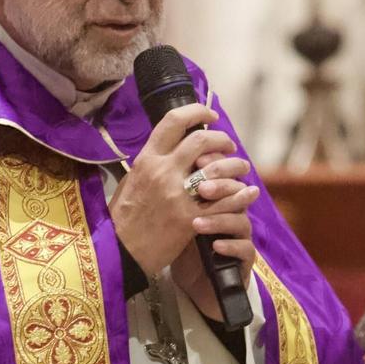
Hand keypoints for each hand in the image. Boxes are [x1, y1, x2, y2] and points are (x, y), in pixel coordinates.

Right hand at [108, 103, 251, 282]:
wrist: (119, 252)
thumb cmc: (123, 219)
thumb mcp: (130, 182)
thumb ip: (151, 164)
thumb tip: (169, 149)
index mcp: (147, 160)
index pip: (174, 121)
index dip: (197, 111)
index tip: (210, 116)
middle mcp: (162, 171)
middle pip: (201, 139)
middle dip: (222, 139)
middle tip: (229, 147)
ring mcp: (177, 194)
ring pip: (217, 168)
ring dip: (235, 165)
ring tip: (241, 168)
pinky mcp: (189, 218)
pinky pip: (223, 201)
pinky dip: (238, 195)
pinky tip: (245, 193)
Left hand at [170, 166, 258, 321]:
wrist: (191, 281)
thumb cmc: (180, 244)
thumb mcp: (172, 213)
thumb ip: (172, 189)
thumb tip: (160, 158)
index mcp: (218, 198)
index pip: (225, 171)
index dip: (216, 162)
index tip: (198, 159)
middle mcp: (233, 213)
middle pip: (238, 190)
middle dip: (221, 186)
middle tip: (201, 189)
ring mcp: (240, 236)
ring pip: (241, 220)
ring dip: (220, 219)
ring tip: (197, 224)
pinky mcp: (243, 260)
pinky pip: (245, 249)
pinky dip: (230, 246)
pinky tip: (214, 247)